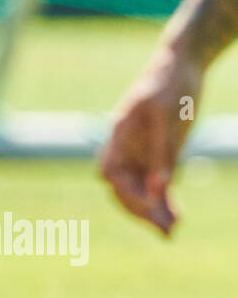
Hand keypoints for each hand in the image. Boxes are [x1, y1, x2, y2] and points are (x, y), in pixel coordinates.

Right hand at [98, 49, 202, 235]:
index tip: (154, 210)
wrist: (180, 65)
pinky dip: (164, 203)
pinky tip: (175, 218)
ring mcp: (138, 157)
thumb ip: (162, 153)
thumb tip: (159, 189)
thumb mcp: (167, 117)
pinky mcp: (155, 160)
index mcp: (117, 140)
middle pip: (125, 192)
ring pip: (141, 194)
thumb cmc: (170, 85)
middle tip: (166, 231)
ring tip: (172, 231)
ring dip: (154, 213)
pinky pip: (156, 187)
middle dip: (143, 212)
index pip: (116, 179)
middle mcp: (123, 153)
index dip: (132, 196)